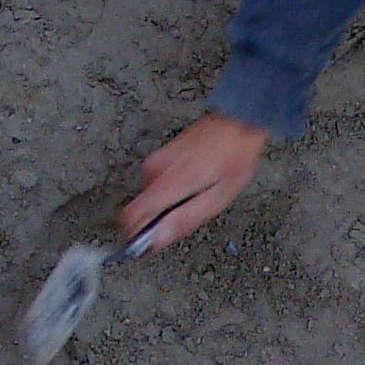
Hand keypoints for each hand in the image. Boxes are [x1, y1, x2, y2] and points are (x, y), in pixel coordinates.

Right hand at [120, 113, 267, 247]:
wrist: (235, 122)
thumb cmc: (232, 159)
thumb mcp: (217, 199)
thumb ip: (184, 220)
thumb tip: (157, 239)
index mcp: (167, 184)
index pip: (129, 217)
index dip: (136, 235)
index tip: (150, 243)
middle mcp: (154, 171)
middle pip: (141, 209)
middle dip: (160, 218)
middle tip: (190, 210)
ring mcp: (155, 160)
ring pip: (150, 197)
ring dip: (168, 202)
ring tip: (196, 192)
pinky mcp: (159, 156)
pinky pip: (156, 184)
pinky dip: (170, 189)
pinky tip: (193, 181)